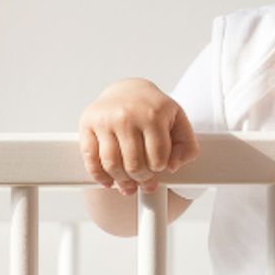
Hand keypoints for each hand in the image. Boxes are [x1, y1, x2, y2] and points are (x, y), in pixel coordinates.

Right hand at [79, 79, 199, 193]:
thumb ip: (186, 145)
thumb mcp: (178, 121)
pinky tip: (109, 181)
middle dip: (141, 179)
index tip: (158, 170)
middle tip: (144, 182)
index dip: (159, 169)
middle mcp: (127, 115)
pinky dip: (99, 175)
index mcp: (153, 114)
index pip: (157, 158)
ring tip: (128, 184)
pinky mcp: (88, 123)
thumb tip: (173, 166)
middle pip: (134, 165)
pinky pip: (91, 159)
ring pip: (112, 165)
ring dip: (121, 181)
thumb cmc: (153, 109)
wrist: (127, 90)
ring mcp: (105, 119)